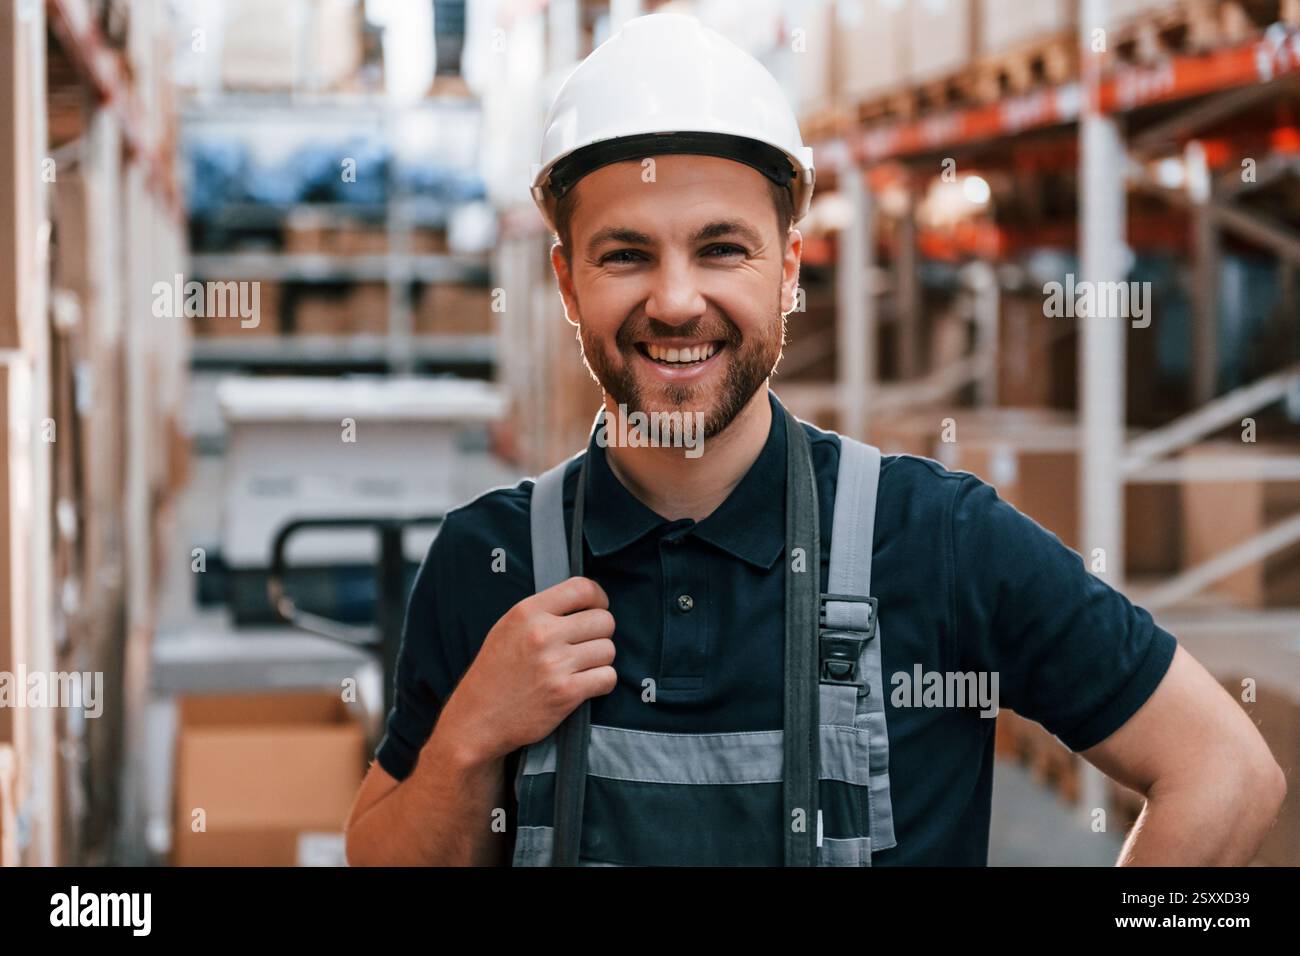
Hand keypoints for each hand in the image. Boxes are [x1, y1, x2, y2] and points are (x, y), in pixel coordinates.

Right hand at [439, 576, 617, 762]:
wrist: (476, 719)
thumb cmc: (493, 673)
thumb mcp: (507, 628)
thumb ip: (542, 612)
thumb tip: (583, 602)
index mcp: (527, 612)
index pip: (582, 588)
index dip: (599, 598)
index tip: (597, 609)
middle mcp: (542, 634)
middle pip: (604, 620)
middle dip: (602, 633)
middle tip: (587, 645)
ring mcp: (555, 664)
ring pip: (608, 650)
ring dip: (601, 660)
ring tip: (581, 667)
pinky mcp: (566, 693)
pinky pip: (607, 677)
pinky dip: (602, 682)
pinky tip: (585, 684)